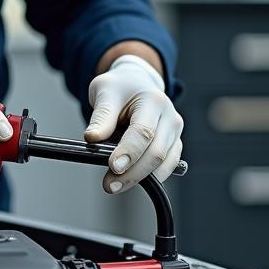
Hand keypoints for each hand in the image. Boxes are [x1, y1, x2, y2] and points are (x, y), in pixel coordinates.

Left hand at [84, 54, 183, 193]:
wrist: (136, 83)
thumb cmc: (120, 87)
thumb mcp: (104, 92)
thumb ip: (101, 115)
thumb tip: (92, 138)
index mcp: (153, 100)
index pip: (143, 131)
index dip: (128, 152)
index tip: (113, 167)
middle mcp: (170, 117)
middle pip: (156, 152)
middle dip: (133, 172)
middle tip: (110, 184)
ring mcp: (175, 133)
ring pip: (164, 163)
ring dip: (141, 179)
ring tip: (116, 185)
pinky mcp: (174, 145)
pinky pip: (167, 167)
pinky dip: (150, 177)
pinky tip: (131, 181)